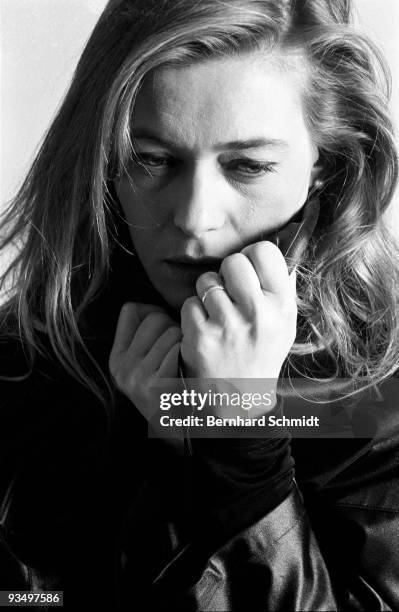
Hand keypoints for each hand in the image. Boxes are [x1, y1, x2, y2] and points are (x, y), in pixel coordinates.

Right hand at [109, 303, 182, 422]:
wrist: (181, 434)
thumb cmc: (172, 390)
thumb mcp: (146, 365)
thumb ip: (145, 335)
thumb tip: (157, 307)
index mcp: (117, 358)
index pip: (131, 310)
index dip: (153, 313)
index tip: (163, 330)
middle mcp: (123, 367)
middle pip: (154, 317)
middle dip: (173, 326)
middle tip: (179, 349)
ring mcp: (138, 377)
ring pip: (171, 332)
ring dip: (185, 342)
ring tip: (186, 362)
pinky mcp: (157, 385)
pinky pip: (179, 350)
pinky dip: (190, 356)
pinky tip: (190, 371)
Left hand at [180, 241, 296, 382]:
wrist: (239, 398)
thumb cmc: (261, 354)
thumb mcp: (284, 324)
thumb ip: (282, 287)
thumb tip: (276, 246)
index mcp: (282, 306)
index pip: (264, 251)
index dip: (251, 256)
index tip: (247, 270)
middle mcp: (258, 314)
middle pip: (233, 261)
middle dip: (226, 273)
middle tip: (229, 292)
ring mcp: (228, 326)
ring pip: (207, 281)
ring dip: (207, 294)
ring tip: (216, 314)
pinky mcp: (201, 337)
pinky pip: (189, 303)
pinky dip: (192, 314)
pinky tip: (204, 328)